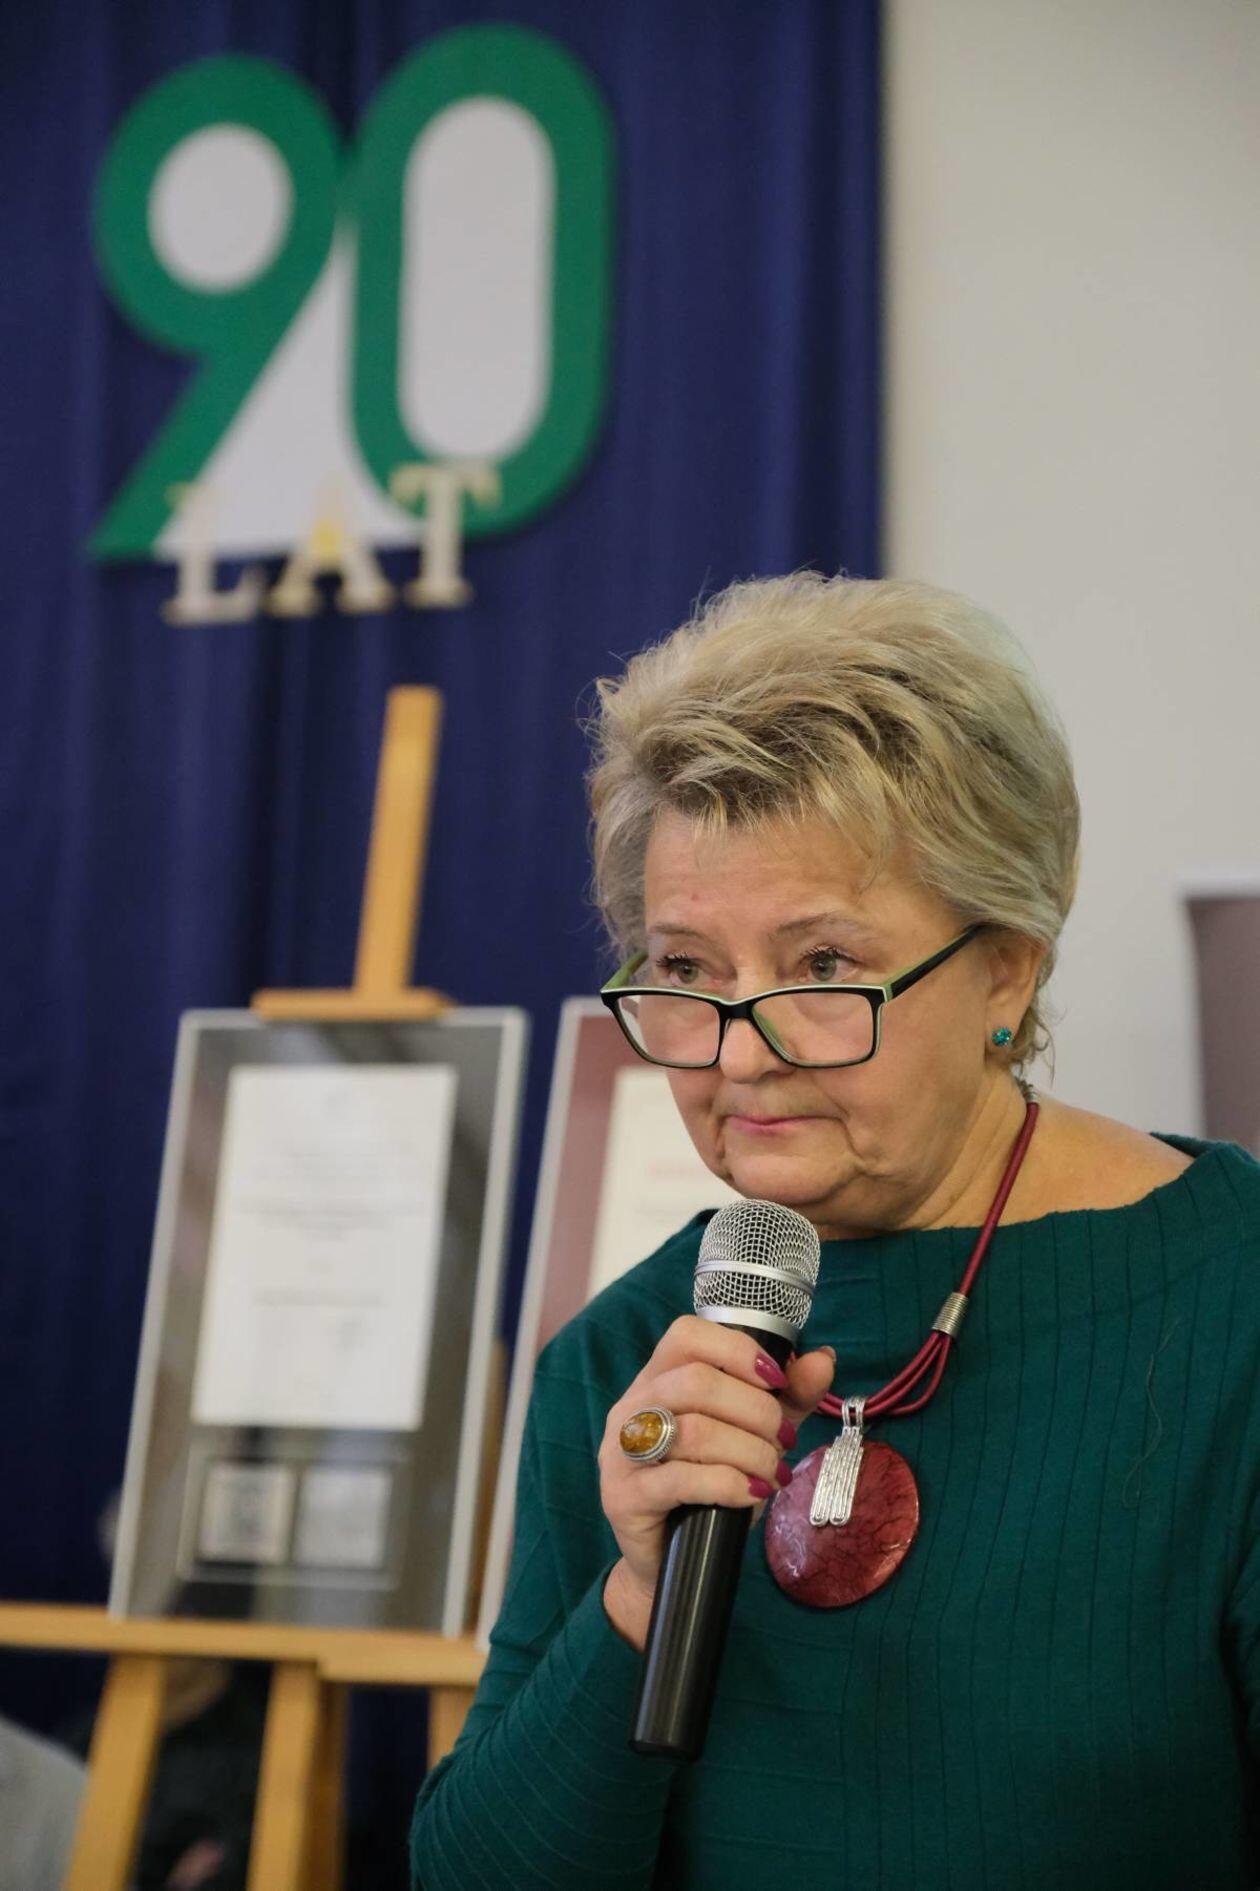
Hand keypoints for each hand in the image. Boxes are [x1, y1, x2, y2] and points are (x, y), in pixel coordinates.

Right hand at [599, 1316, 834, 1648]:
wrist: (670, 1562)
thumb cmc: (710, 1489)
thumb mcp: (754, 1436)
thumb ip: (787, 1398)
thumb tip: (823, 1359)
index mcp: (658, 1379)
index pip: (686, 1335)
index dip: (737, 1350)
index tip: (777, 1381)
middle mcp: (632, 1406)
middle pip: (695, 1382)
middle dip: (756, 1410)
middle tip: (784, 1440)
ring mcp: (621, 1452)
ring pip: (692, 1430)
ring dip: (749, 1450)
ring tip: (773, 1473)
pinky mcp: (623, 1496)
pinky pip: (680, 1479)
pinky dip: (728, 1483)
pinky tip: (752, 1494)